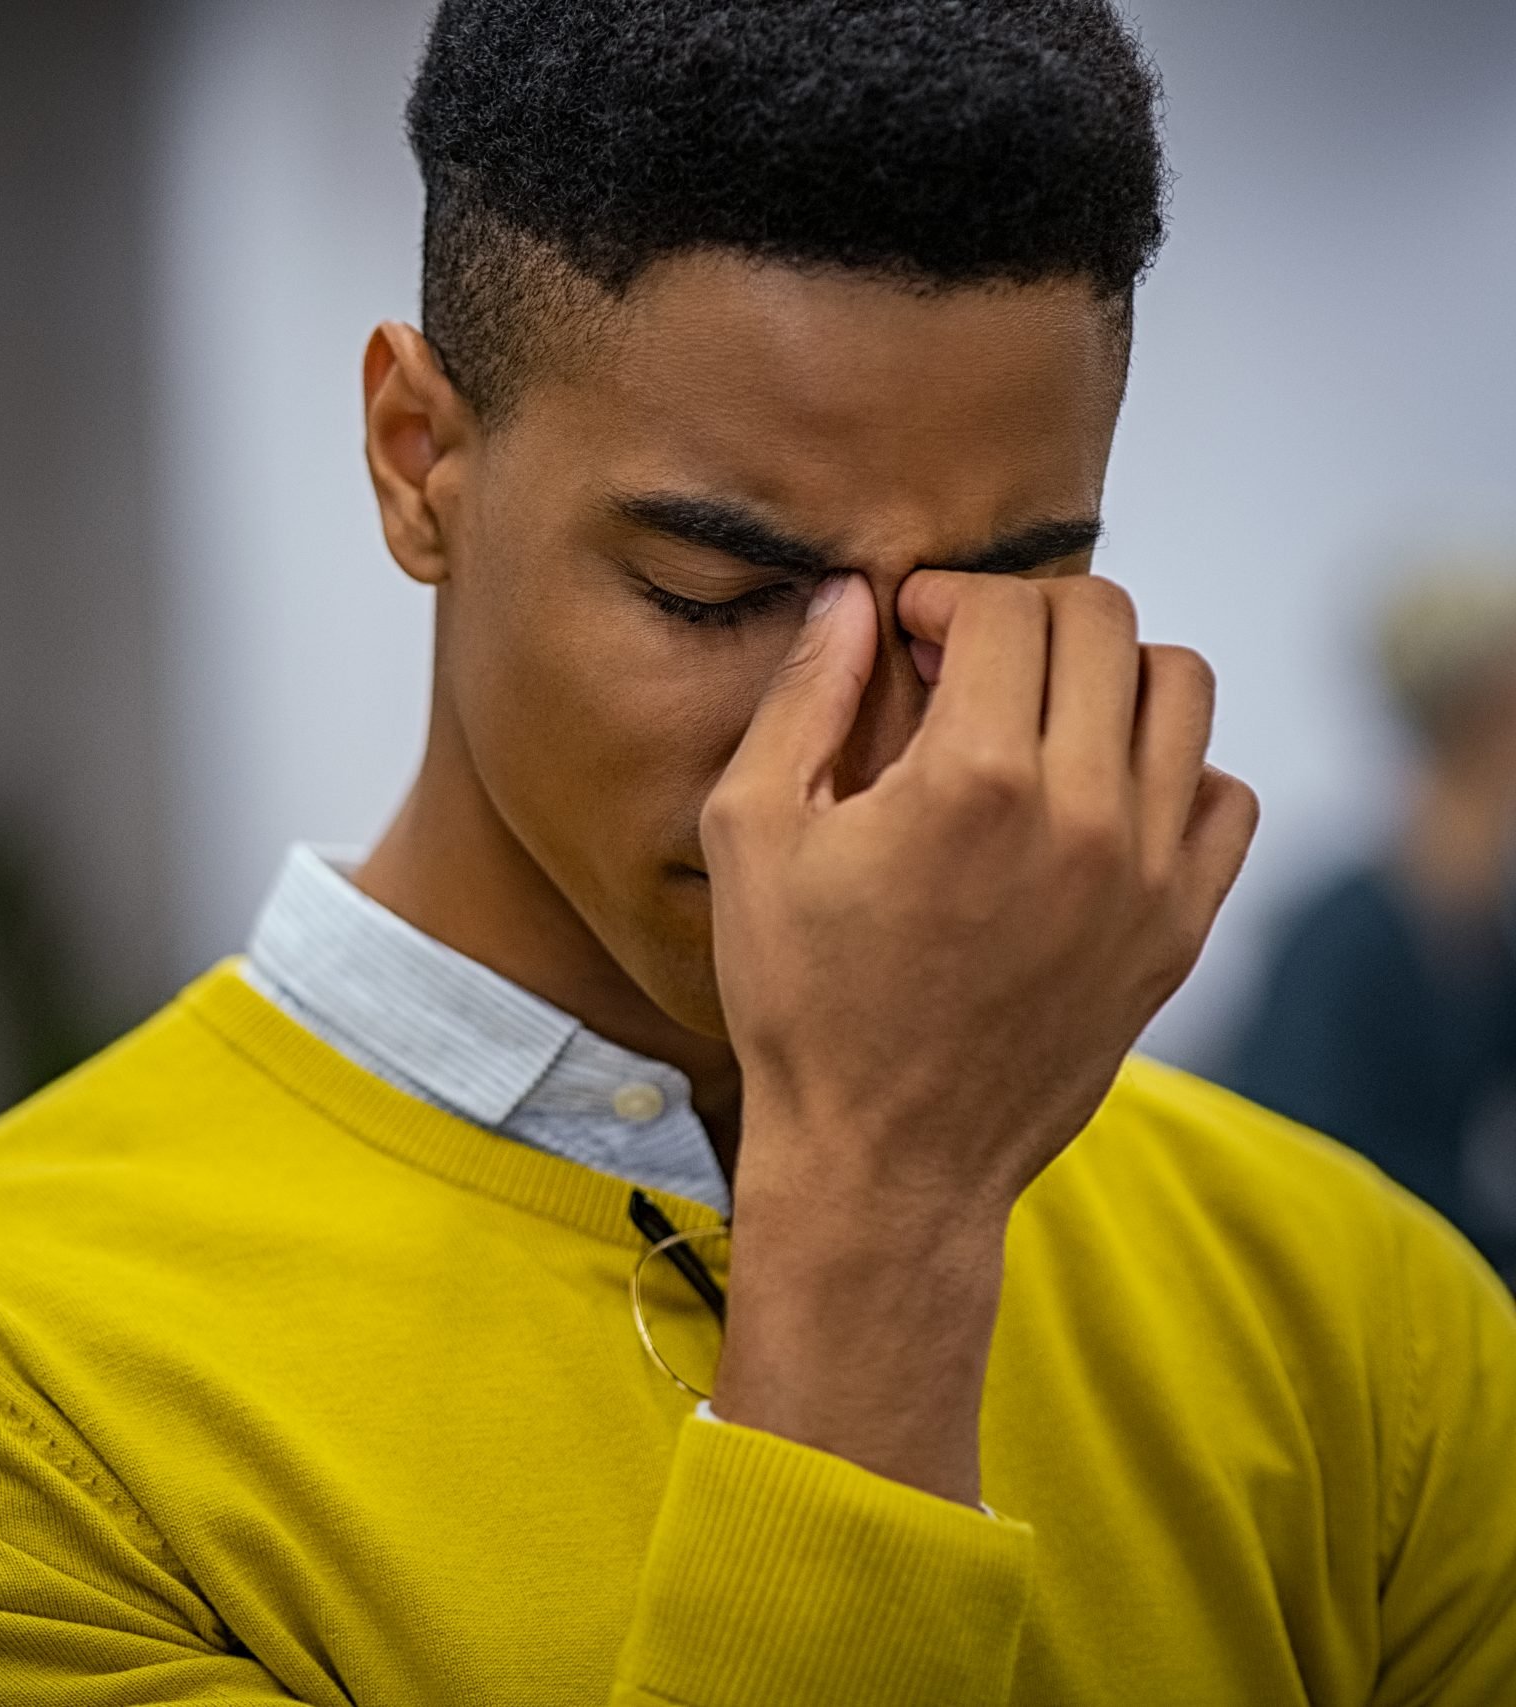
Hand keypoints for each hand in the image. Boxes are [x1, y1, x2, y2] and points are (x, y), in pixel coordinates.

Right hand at [699, 570, 1255, 1502]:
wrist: (886, 1156)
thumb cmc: (801, 999)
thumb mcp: (751, 835)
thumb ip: (804, 698)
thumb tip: (849, 599)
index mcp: (971, 779)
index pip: (1006, 606)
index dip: (944, 593)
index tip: (905, 630)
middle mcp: (1082, 812)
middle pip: (1103, 622)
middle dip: (1025, 614)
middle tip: (963, 661)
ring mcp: (1147, 873)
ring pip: (1180, 688)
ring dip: (1104, 674)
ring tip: (1036, 716)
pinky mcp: (1178, 927)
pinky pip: (1223, 794)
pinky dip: (1169, 769)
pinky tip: (1093, 798)